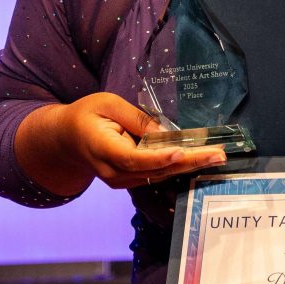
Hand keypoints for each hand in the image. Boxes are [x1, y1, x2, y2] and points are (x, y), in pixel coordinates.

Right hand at [16, 92, 226, 195]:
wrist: (66, 140)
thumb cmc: (86, 115)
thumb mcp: (107, 104)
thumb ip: (135, 118)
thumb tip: (164, 132)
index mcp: (103, 149)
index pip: (133, 158)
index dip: (158, 158)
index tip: (181, 151)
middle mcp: (113, 172)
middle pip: (155, 170)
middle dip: (189, 162)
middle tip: (218, 155)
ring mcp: (121, 180)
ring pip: (159, 175)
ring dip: (189, 165)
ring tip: (217, 156)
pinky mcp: (129, 179)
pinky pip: (157, 174)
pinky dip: (179, 166)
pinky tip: (200, 158)